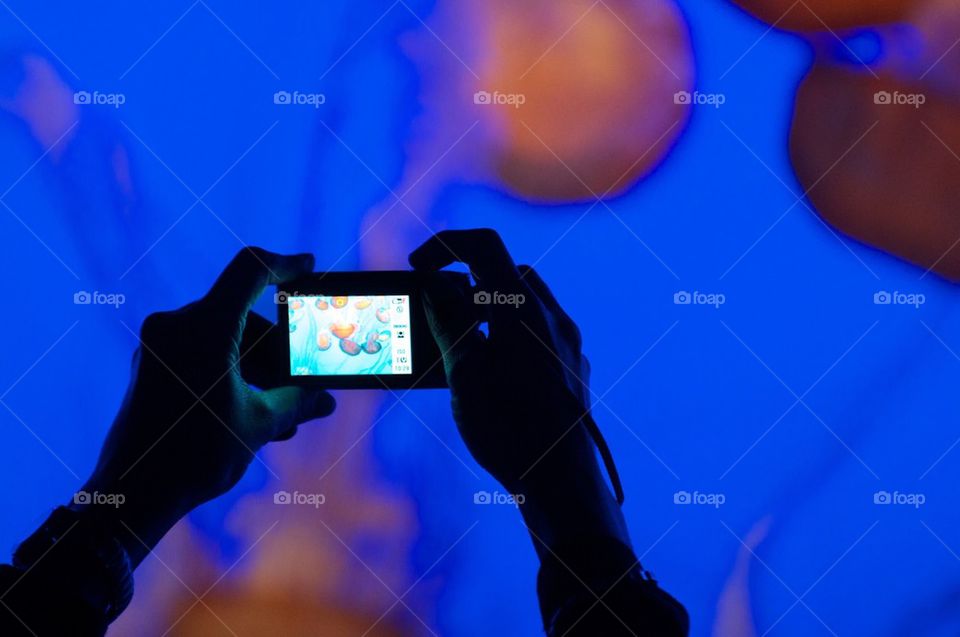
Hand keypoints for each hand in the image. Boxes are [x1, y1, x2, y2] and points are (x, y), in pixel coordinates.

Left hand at [77, 248, 335, 564]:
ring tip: (285, 413)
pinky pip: (202, 354)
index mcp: (203, 328)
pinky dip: (232, 373)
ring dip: (258, 368)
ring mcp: (159, 346)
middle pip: (243, 316)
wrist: (131, 495)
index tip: (308, 266)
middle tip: (306, 379)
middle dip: (279, 348)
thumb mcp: (258, 424)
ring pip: (225, 338)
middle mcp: (176, 327)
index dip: (284, 264)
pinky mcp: (150, 366)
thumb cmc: (195, 457)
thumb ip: (296, 402)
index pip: (249, 271)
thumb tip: (325, 398)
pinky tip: (255, 411)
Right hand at [410, 229, 628, 556]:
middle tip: (437, 313)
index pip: (483, 245)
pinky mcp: (574, 366)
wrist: (562, 482)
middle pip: (505, 272)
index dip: (444, 246)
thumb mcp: (465, 373)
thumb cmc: (510, 430)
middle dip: (467, 281)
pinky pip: (539, 333)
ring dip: (489, 310)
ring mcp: (568, 342)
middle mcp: (552, 317)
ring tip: (461, 345)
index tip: (418, 268)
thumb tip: (437, 282)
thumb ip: (449, 320)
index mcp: (523, 309)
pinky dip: (510, 335)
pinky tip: (493, 372)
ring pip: (525, 303)